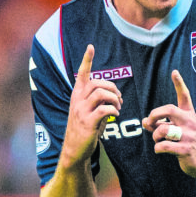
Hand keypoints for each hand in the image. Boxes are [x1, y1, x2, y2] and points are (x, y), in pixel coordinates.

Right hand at [61, 44, 121, 169]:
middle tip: (119, 98)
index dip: (86, 59)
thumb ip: (96, 99)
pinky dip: (114, 110)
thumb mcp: (88, 110)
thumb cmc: (85, 128)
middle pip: (97, 83)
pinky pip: (105, 109)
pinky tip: (115, 115)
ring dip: (115, 98)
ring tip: (118, 107)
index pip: (81, 73)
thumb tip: (114, 93)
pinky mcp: (88, 122)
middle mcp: (77, 100)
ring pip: (101, 93)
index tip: (90, 47)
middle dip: (113, 87)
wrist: (75, 150)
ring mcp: (81, 111)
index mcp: (77, 95)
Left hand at [142, 70, 195, 177]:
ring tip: (157, 140)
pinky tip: (160, 149)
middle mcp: (190, 122)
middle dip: (154, 114)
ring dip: (155, 135)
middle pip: (169, 109)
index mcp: (189, 114)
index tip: (174, 72)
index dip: (179, 83)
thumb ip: (161, 124)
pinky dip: (157, 148)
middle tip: (150, 122)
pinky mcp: (185, 149)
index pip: (185, 96)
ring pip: (163, 130)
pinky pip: (163, 146)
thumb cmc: (189, 142)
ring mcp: (189, 136)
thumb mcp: (177, 130)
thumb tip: (144, 121)